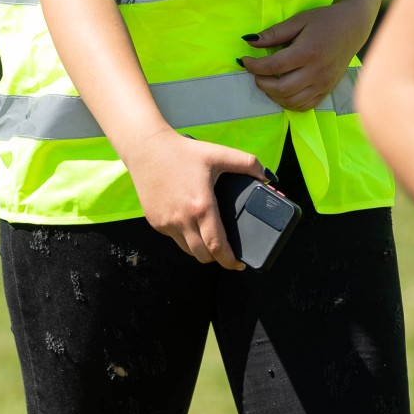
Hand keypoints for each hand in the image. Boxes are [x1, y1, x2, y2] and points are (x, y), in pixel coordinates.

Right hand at [123, 128, 264, 269]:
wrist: (147, 149)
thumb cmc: (182, 152)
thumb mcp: (218, 154)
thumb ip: (246, 163)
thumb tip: (266, 175)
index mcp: (201, 207)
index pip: (217, 246)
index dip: (230, 261)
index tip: (239, 264)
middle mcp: (182, 220)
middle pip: (203, 256)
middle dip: (217, 258)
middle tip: (226, 251)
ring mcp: (166, 223)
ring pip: (187, 250)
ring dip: (200, 249)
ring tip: (209, 238)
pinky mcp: (155, 222)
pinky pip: (174, 238)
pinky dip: (184, 236)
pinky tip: (190, 223)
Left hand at [237, 0, 373, 111]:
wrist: (352, 27)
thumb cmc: (324, 21)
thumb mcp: (298, 21)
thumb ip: (274, 33)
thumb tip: (250, 42)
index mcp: (308, 52)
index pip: (274, 66)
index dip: (254, 66)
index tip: (244, 60)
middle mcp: (316, 72)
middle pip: (281, 88)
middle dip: (261, 82)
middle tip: (255, 72)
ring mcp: (323, 84)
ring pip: (291, 101)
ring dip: (273, 95)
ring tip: (267, 81)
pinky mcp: (327, 90)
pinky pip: (304, 106)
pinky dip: (289, 102)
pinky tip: (283, 90)